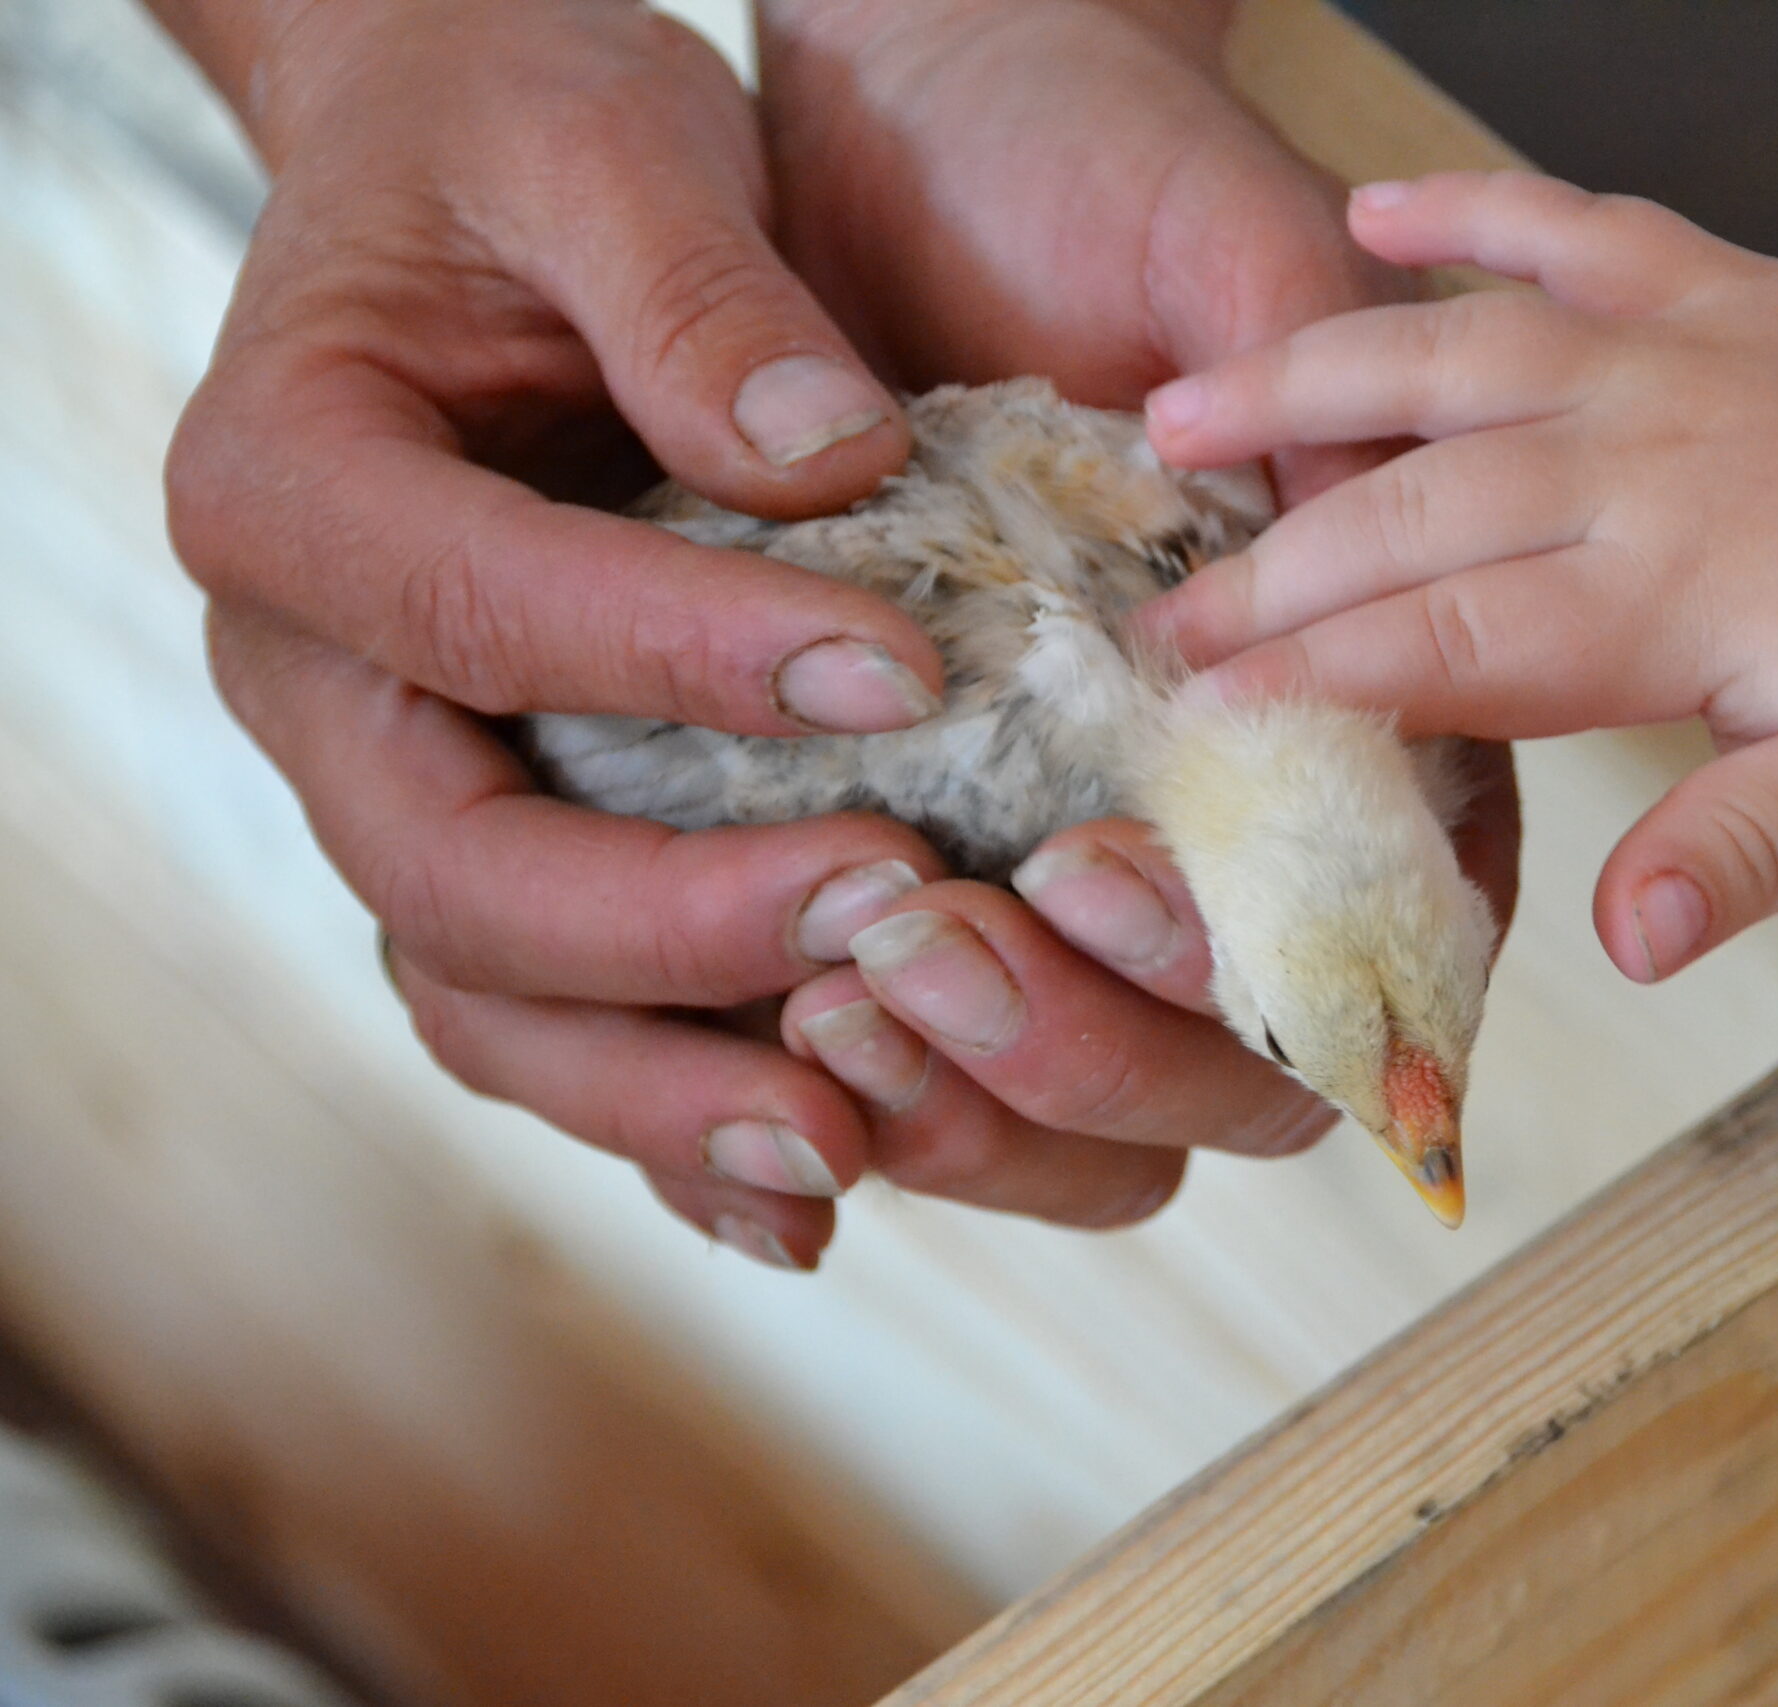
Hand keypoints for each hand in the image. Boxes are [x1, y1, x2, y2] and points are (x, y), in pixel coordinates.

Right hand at [167, 0, 962, 1268]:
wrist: (471, 182)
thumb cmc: (526, 142)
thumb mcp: (603, 142)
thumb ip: (693, 293)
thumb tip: (826, 465)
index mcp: (290, 487)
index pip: (479, 614)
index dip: (682, 659)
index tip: (902, 675)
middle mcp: (315, 677)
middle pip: (455, 875)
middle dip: (674, 929)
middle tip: (894, 920)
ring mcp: (399, 784)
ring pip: (491, 1000)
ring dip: (666, 1090)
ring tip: (853, 1141)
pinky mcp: (501, 841)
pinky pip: (556, 1021)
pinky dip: (670, 1115)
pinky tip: (822, 1183)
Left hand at [741, 0, 1520, 1212]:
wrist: (897, 104)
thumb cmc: (1093, 148)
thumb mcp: (1233, 254)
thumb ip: (1331, 439)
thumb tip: (1371, 661)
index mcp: (1365, 679)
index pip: (1388, 909)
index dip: (1276, 962)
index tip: (1106, 881)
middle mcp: (1227, 786)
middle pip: (1236, 1057)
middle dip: (1094, 1051)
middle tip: (931, 944)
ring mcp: (1080, 822)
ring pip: (1089, 1090)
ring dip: (976, 1094)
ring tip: (842, 987)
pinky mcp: (933, 819)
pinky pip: (935, 1025)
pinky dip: (866, 1073)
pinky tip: (774, 1024)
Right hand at [1141, 170, 1777, 982]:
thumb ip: (1738, 856)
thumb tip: (1625, 941)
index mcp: (1660, 599)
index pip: (1440, 645)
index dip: (1308, 677)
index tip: (1198, 706)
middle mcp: (1633, 463)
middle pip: (1407, 514)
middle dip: (1268, 569)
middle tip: (1151, 612)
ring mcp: (1662, 353)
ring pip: (1444, 355)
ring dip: (1305, 380)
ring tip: (1179, 412)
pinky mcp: (1706, 279)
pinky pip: (1567, 221)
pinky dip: (1470, 204)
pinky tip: (1375, 204)